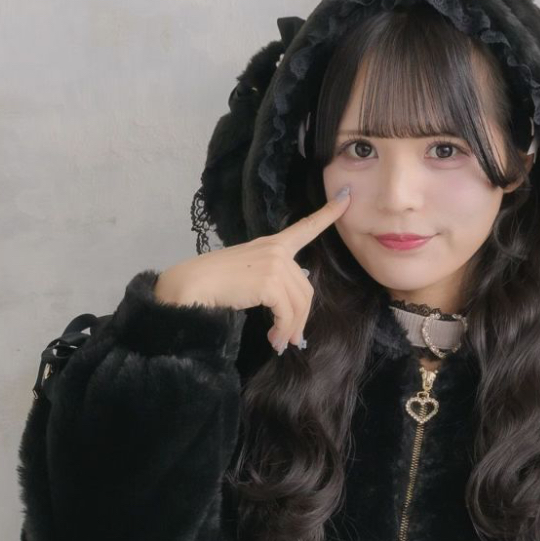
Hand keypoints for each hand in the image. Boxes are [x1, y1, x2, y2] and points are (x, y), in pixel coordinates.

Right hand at [154, 187, 352, 352]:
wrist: (192, 285)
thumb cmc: (215, 283)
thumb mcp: (248, 274)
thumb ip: (272, 281)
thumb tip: (293, 311)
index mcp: (272, 244)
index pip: (305, 228)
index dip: (327, 214)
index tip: (347, 197)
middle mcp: (276, 251)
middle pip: (305, 289)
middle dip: (300, 319)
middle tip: (291, 340)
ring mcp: (274, 264)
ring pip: (299, 304)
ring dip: (291, 329)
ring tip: (280, 343)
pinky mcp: (269, 282)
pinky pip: (287, 313)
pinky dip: (283, 330)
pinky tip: (274, 340)